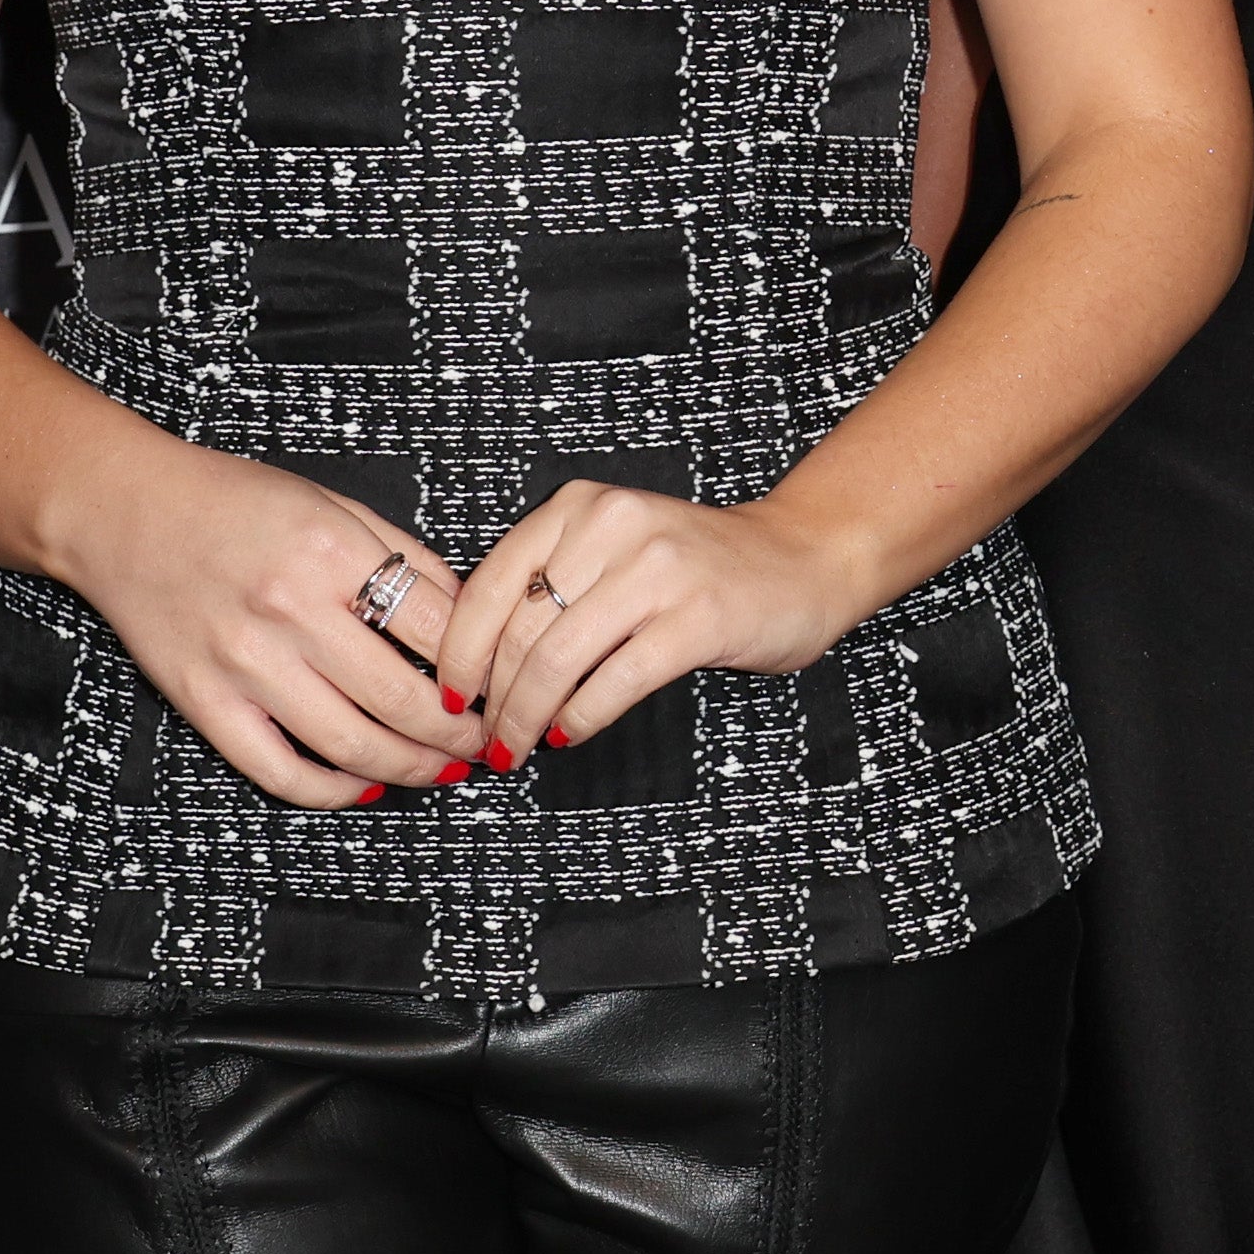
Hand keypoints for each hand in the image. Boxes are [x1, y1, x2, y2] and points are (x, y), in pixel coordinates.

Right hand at [54, 442, 473, 807]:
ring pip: (348, 743)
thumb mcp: (333, 504)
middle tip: (483, 744)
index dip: (481, 669)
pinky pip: (278, 769)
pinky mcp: (204, 701)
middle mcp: (290, 611)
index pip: (436, 628)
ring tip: (440, 771)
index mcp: (332, 552)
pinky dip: (329, 790)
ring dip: (408, 768)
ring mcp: (243, 664)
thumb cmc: (233, 502)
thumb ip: (401, 556)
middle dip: (457, 734)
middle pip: (401, 697)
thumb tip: (467, 614)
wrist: (125, 512)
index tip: (501, 687)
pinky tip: (363, 784)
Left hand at [433, 479, 881, 770]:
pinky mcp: (698, 619)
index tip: (452, 699)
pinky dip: (580, 717)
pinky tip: (571, 733)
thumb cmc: (698, 565)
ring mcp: (659, 571)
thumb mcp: (614, 547)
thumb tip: (472, 660)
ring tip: (519, 747)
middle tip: (488, 741)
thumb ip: (552, 580)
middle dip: (493, 701)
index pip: (488, 585)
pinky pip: (613, 682)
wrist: (802, 558)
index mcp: (581, 506)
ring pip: (557, 660)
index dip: (458, 654)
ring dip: (527, 718)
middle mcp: (615, 527)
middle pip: (518, 631)